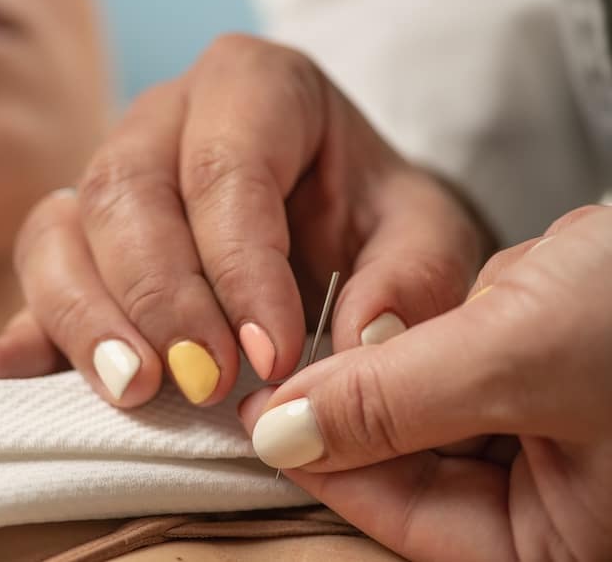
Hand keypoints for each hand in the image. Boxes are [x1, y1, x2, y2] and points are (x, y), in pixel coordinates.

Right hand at [0, 35, 491, 406]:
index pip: (227, 168)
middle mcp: (163, 117)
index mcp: (252, 85)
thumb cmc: (374, 216)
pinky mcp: (77, 237)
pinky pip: (37, 272)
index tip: (273, 358)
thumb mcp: (424, 233)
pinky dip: (20, 327)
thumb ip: (410, 277)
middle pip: (127, 191)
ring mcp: (109, 172)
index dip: (241, 266)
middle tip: (201, 383)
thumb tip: (356, 341)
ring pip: (63, 228)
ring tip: (132, 389)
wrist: (330, 212)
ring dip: (87, 315)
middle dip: (160, 295)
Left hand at [241, 205, 611, 561]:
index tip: (262, 414)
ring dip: (426, 356)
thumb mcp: (514, 355)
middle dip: (378, 403)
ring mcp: (561, 445)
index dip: (328, 463)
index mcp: (566, 543)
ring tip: (482, 310)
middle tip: (310, 359)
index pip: (408, 519)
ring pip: (435, 412)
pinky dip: (466, 328)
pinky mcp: (554, 385)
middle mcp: (565, 507)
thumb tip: (281, 437)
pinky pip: (471, 366)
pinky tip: (512, 293)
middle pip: (417, 469)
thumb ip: (388, 403)